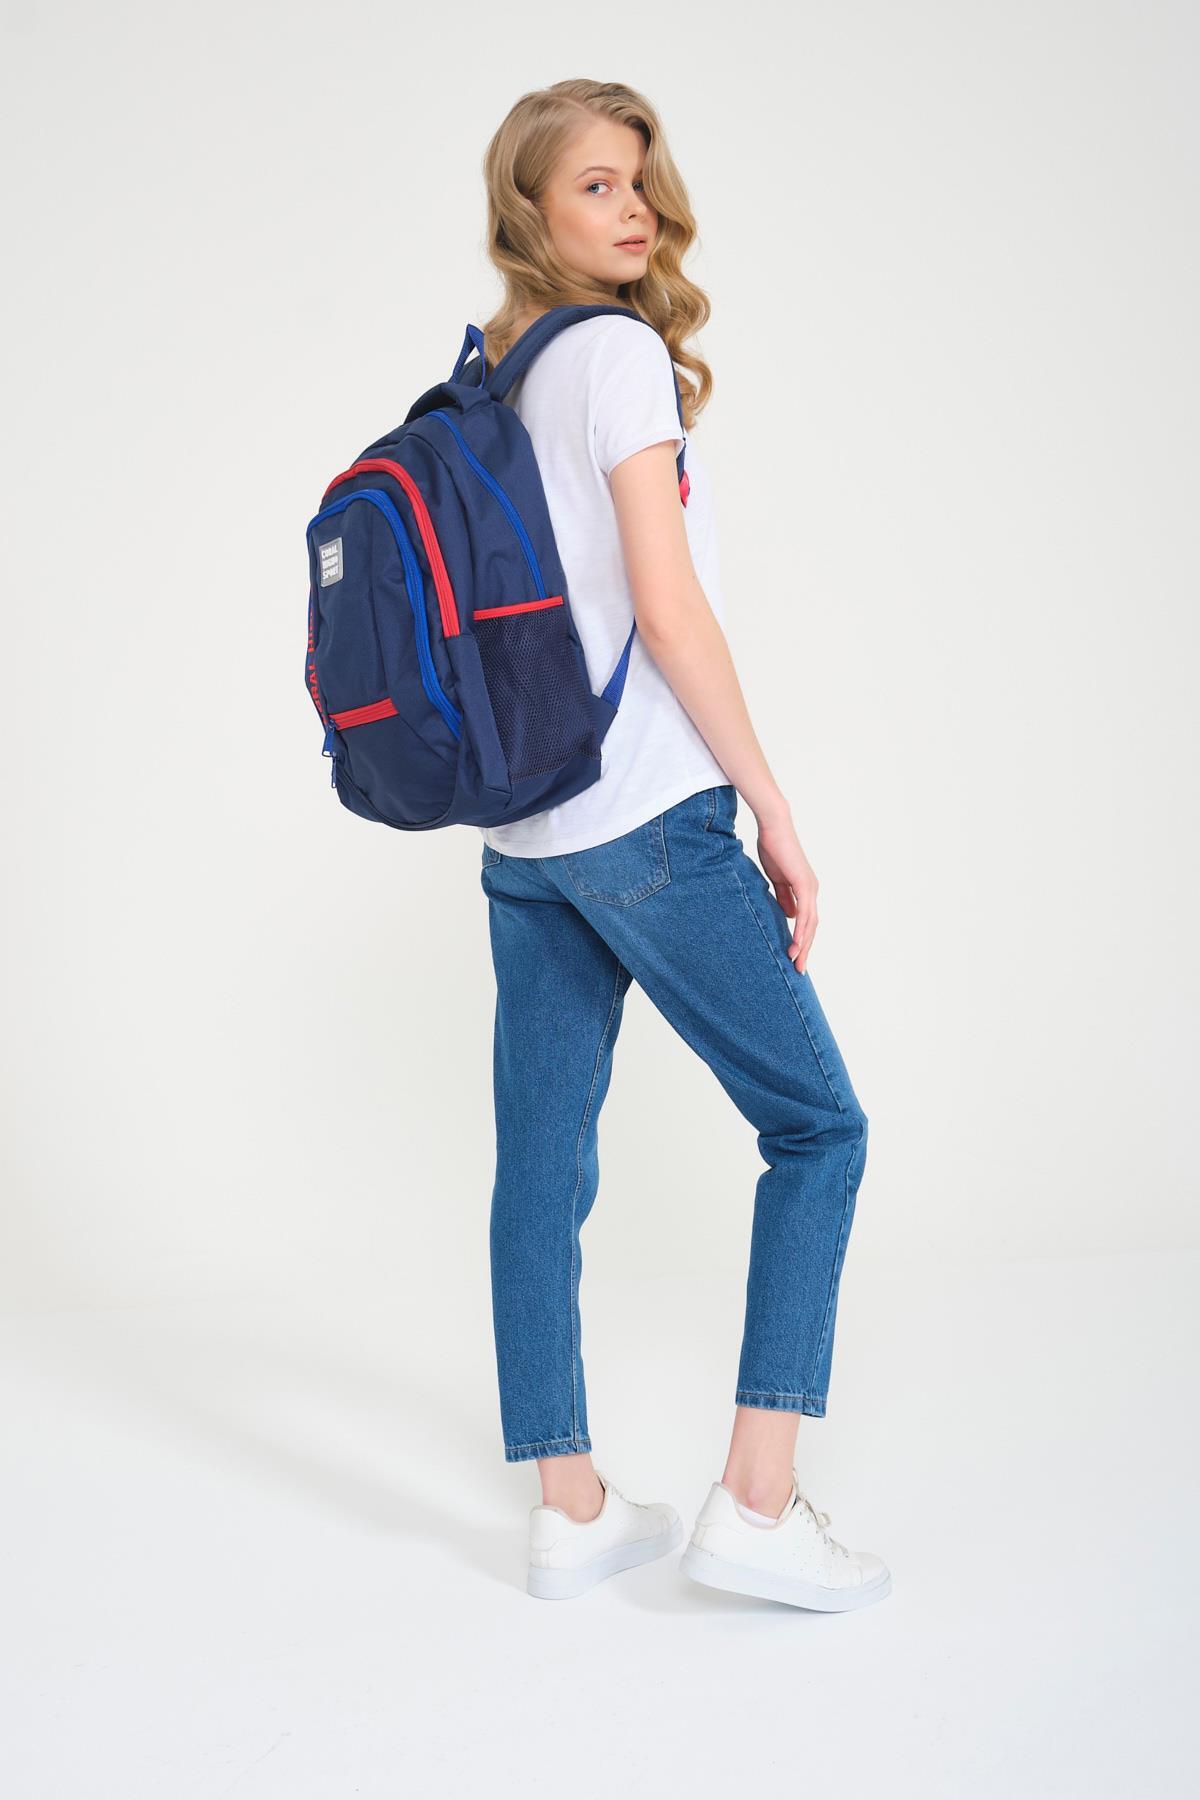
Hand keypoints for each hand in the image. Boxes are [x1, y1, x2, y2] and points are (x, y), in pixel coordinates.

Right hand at [755, 812, 818, 972]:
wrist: (773, 827)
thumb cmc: (773, 847)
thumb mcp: (776, 878)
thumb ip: (783, 896)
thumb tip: (789, 915)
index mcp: (804, 889)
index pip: (806, 921)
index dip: (801, 939)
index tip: (794, 956)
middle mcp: (811, 890)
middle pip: (811, 927)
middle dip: (805, 949)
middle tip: (798, 969)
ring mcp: (810, 887)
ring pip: (810, 924)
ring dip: (804, 945)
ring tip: (796, 962)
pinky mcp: (803, 883)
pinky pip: (804, 913)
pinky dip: (801, 930)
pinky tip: (797, 944)